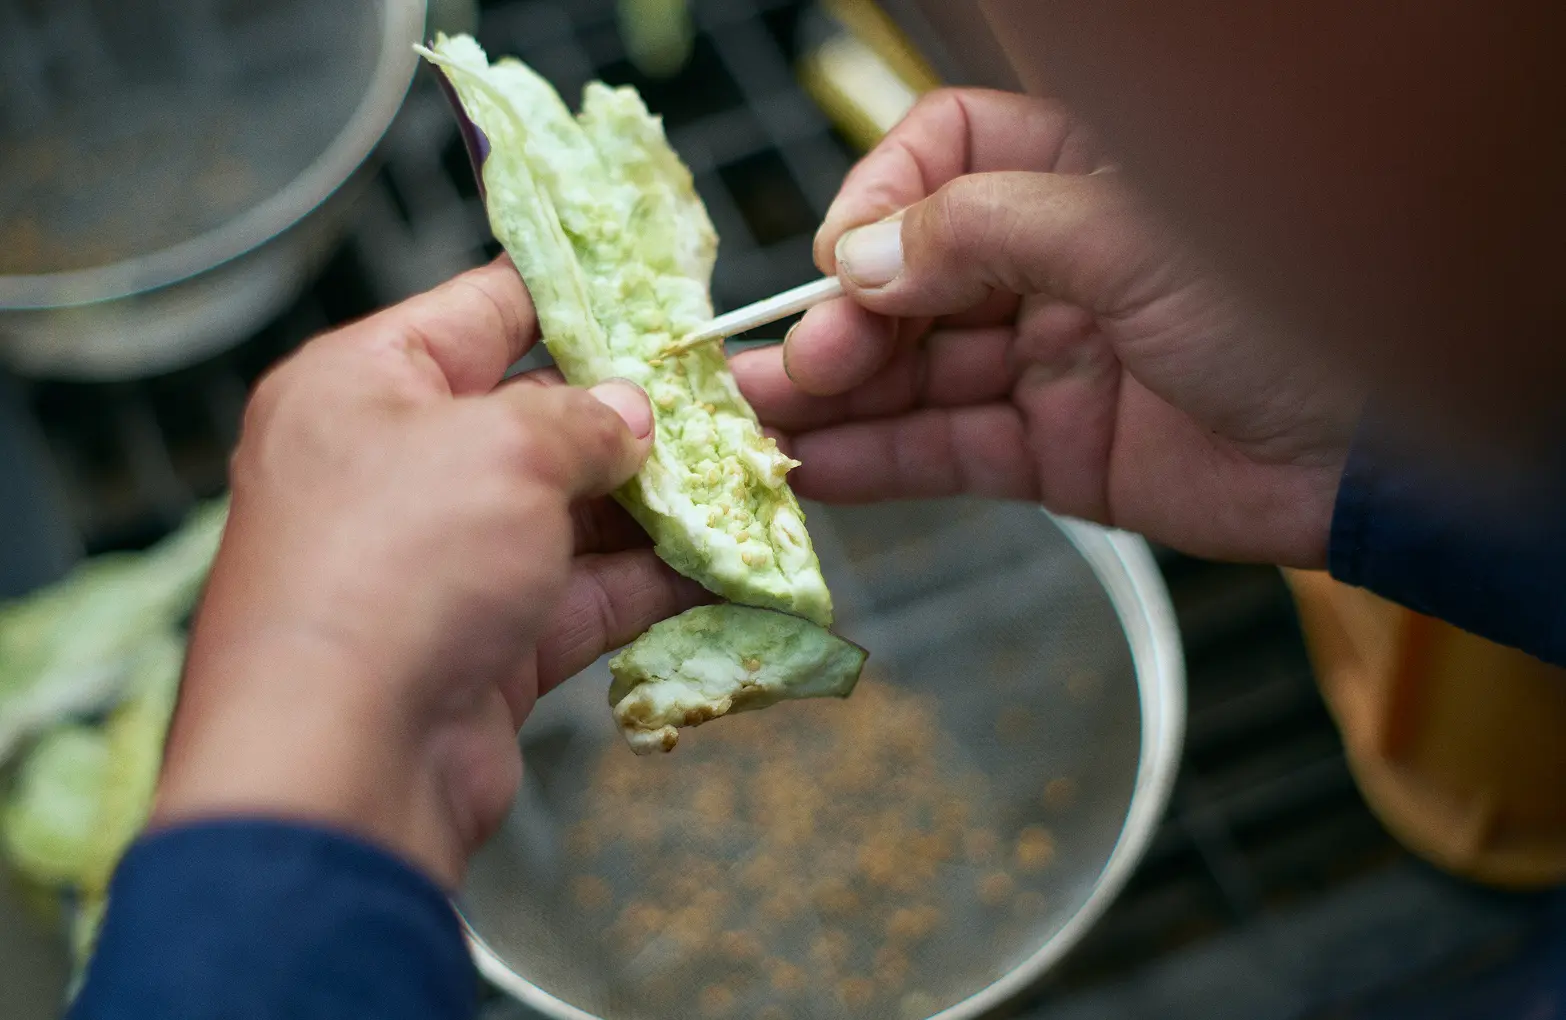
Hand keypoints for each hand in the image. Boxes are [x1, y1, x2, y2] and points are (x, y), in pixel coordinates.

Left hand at [154, 259, 704, 886]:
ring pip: (565, 514)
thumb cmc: (397, 563)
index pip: (480, 310)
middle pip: (531, 418)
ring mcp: (439, 562)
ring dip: (654, 506)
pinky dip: (649, 585)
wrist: (342, 760)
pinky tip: (726, 567)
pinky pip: (580, 597)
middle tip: (725, 401)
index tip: (655, 286)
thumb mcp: (504, 449)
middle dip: (630, 416)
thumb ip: (581, 419)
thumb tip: (630, 415)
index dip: (573, 292)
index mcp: (362, 385)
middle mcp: (393, 468)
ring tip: (743, 483)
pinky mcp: (482, 645)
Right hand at [731, 89, 1364, 566]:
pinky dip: (880, 463)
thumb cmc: (1288, 311)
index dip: (880, 200)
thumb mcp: (1128, 241)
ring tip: (755, 425)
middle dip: (842, 321)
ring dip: (835, 397)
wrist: (1379, 459)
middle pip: (911, 276)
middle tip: (791, 368)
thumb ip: (983, 236)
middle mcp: (1054, 261)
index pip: (943, 155)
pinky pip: (950, 450)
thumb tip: (859, 261)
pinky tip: (813, 471)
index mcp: (1079, 175)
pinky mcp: (1055, 452)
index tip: (845, 260)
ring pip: (918, 372)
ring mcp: (1051, 359)